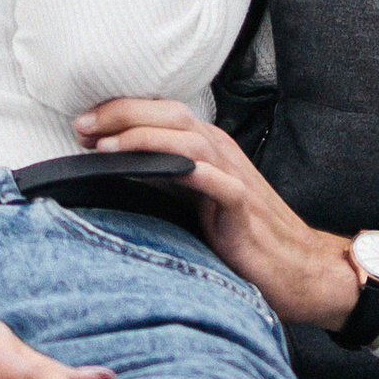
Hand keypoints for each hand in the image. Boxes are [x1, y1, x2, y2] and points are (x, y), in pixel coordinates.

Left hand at [73, 99, 358, 329]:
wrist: (296, 266)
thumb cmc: (241, 235)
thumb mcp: (194, 200)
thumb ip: (163, 177)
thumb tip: (116, 167)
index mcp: (206, 148)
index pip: (161, 114)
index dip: (120, 112)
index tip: (82, 126)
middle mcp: (219, 153)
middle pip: (171, 115)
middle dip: (122, 115)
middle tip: (82, 127)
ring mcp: (233, 177)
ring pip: (189, 141)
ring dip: (145, 139)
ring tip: (106, 148)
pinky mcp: (243, 207)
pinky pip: (218, 183)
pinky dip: (192, 172)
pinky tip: (165, 170)